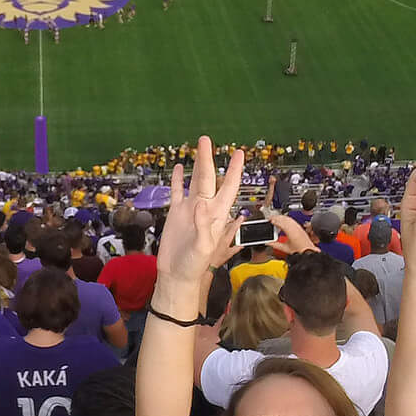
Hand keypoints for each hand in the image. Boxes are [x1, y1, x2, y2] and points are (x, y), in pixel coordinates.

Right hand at [158, 138, 243, 296]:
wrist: (176, 275)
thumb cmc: (194, 266)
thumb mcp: (203, 249)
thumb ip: (203, 227)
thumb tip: (200, 203)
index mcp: (216, 215)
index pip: (228, 187)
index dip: (234, 171)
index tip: (238, 153)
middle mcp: (205, 208)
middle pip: (209, 178)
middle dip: (209, 159)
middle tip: (206, 140)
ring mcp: (190, 209)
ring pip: (195, 180)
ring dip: (197, 164)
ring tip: (198, 147)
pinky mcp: (176, 213)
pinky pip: (178, 191)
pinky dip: (178, 179)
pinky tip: (178, 167)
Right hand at [267, 212, 315, 255]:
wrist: (308, 251)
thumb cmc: (299, 250)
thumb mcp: (285, 248)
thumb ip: (275, 245)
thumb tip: (268, 242)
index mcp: (290, 232)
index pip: (281, 222)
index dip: (274, 220)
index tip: (270, 220)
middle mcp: (295, 228)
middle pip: (285, 218)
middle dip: (277, 217)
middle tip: (272, 218)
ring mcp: (298, 227)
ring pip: (289, 218)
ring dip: (282, 217)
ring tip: (277, 218)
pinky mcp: (300, 228)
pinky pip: (293, 220)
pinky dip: (287, 219)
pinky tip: (285, 221)